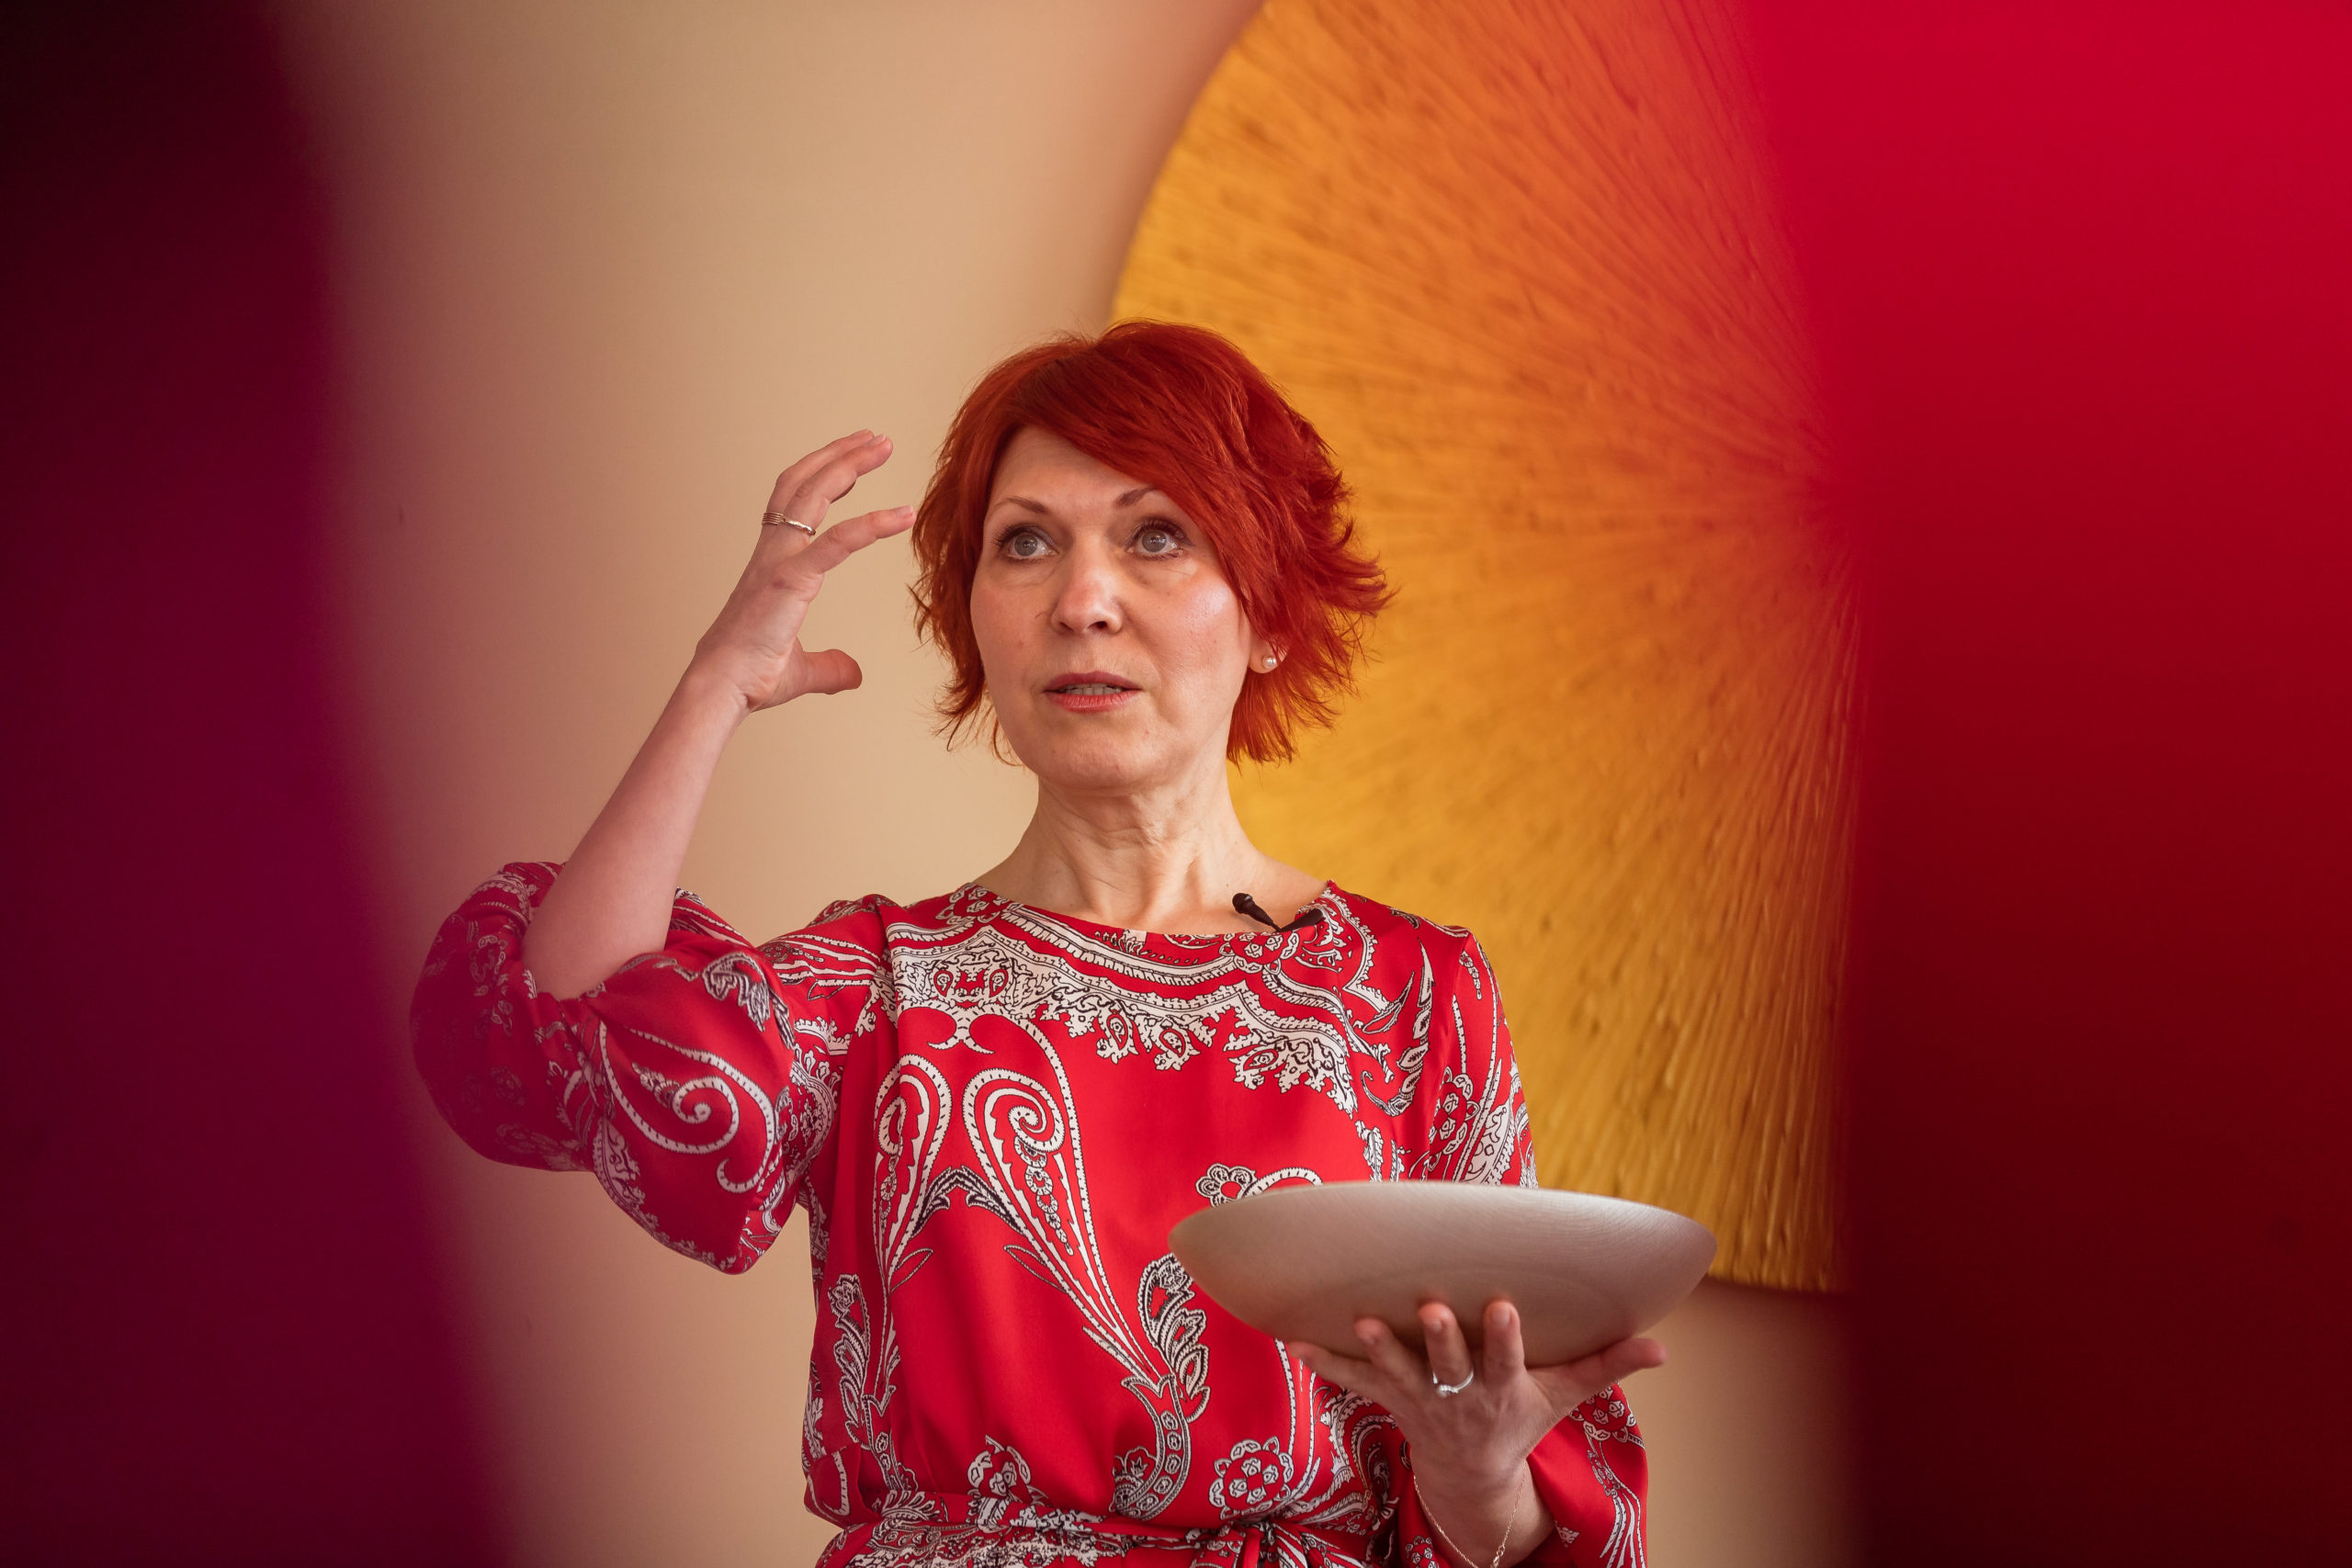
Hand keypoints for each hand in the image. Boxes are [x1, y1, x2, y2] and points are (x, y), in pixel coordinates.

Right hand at [689, 430, 916, 713]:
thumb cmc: (749, 676)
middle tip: (876, 438)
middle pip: (803, 484)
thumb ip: (830, 667)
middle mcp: (772, 553)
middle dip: (840, 455)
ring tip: (883, 444)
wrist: (722, 688)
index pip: (793, 502)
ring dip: (849, 464)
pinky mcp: (790, 581)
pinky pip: (835, 543)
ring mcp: (779, 562)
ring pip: (812, 495)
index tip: (853, 462)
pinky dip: (871, 524)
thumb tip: (854, 673)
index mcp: (772, 564)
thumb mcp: (801, 670)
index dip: (823, 476)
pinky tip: (903, 514)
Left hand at [1292, 1301, 1662, 1563]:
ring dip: (1380, 1347)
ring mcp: (1421, 1399)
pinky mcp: (1389, 1400)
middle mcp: (1459, 1395)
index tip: (1500, 1305)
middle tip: (1430, 1308)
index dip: (1502, 1336)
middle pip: (1448, 1364)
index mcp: (1503, 1387)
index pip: (1505, 1358)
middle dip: (1440, 1339)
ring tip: (1362, 1320)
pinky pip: (1354, 1381)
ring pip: (1398, 1372)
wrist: (1472, 1474)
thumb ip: (1608, 1366)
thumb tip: (1664, 1348)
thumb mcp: (1565, 1396)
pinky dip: (1326, 1362)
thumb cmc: (1520, 1417)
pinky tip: (1294, 1340)